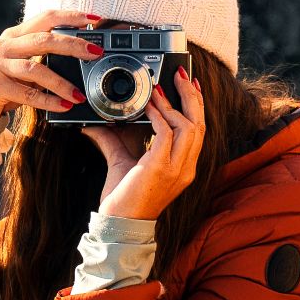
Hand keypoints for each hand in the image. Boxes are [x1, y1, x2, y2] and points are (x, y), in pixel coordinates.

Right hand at [0, 7, 106, 119]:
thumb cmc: (2, 81)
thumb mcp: (19, 62)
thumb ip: (41, 56)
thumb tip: (80, 56)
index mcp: (14, 35)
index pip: (45, 18)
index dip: (70, 16)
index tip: (94, 18)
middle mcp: (4, 45)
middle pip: (43, 40)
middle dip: (73, 45)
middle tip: (95, 52)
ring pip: (35, 69)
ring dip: (61, 82)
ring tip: (79, 94)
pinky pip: (27, 93)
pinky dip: (48, 100)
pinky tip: (64, 106)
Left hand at [80, 67, 204, 218]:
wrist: (118, 223)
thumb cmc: (123, 198)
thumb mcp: (122, 161)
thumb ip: (114, 140)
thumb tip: (99, 122)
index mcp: (183, 167)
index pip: (199, 130)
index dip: (197, 105)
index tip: (191, 84)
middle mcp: (185, 168)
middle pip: (200, 124)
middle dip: (192, 96)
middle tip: (182, 75)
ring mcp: (176, 169)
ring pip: (189, 127)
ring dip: (174, 104)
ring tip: (159, 89)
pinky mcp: (161, 168)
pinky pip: (167, 134)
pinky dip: (158, 116)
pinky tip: (148, 106)